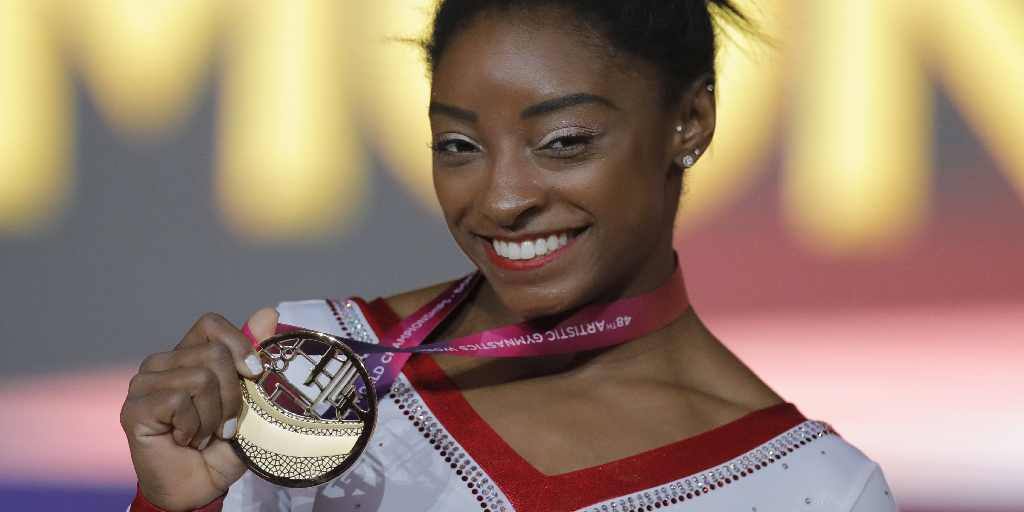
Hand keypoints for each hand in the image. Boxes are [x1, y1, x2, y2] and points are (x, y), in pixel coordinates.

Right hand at [121, 308, 278, 510]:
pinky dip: (193, 427)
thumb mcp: (249, 400)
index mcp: (188, 356)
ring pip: (200, 379)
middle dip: (232, 396)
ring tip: (203, 434)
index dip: (238, 343)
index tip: (254, 372)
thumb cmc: (221, 445)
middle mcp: (162, 363)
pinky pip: (178, 401)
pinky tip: (184, 440)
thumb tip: (268, 313)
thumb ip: (253, 357)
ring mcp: (143, 383)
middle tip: (225, 424)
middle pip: (214, 354)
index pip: (210, 324)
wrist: (198, 487)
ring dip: (213, 417)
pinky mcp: (134, 407)